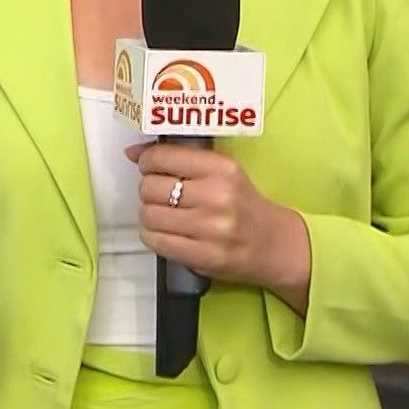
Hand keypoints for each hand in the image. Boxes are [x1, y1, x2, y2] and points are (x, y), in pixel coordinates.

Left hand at [125, 143, 309, 300]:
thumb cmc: (244, 204)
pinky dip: (152, 236)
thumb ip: (180, 158)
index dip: (147, 162)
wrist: (275, 244)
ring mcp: (210, 228)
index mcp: (222, 168)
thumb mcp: (222, 172)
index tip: (149, 167)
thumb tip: (133, 152)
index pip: (162, 157)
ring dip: (148, 215)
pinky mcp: (204, 256)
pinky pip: (156, 242)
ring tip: (163, 215)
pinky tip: (165, 233)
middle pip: (150, 187)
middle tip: (160, 194)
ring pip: (149, 215)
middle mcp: (217, 196)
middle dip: (148, 190)